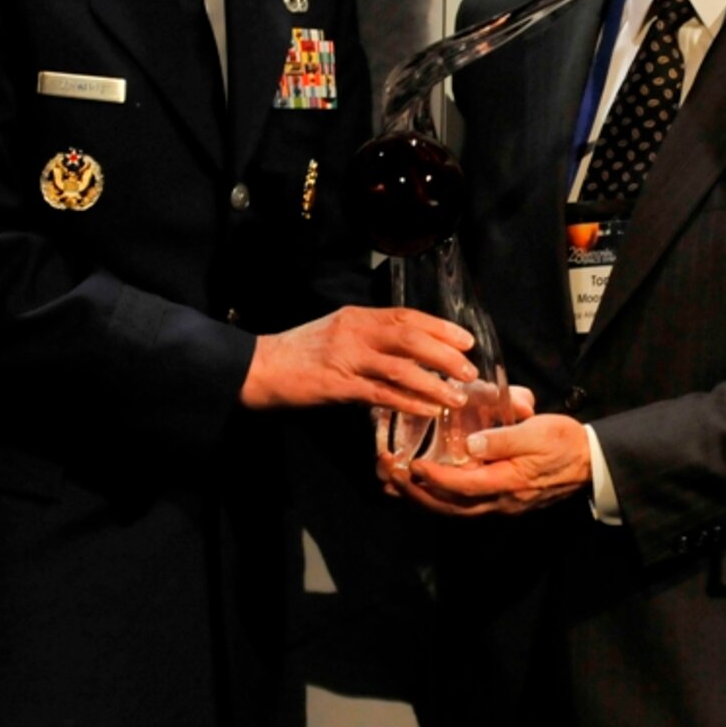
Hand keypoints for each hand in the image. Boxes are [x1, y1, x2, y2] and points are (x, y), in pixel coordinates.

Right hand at [240, 306, 475, 412]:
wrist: (256, 368)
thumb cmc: (299, 354)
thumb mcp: (337, 334)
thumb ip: (369, 338)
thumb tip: (408, 351)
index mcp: (357, 317)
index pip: (407, 316)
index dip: (440, 327)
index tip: (466, 340)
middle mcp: (355, 332)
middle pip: (411, 337)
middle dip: (445, 354)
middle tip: (469, 370)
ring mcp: (346, 358)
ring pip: (401, 367)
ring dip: (434, 382)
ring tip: (457, 396)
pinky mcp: (338, 385)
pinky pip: (382, 394)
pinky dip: (409, 402)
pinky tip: (428, 410)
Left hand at [392, 412, 592, 514]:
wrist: (591, 463)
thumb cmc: (564, 442)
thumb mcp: (537, 432)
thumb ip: (503, 439)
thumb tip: (471, 444)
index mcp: (508, 483)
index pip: (463, 486)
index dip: (434, 477)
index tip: (411, 464)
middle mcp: (500, 501)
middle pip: (449, 506)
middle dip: (416, 493)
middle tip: (389, 475)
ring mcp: (500, 505)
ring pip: (453, 510)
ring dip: (422, 499)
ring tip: (395, 484)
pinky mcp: (500, 502)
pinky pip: (462, 507)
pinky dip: (438, 499)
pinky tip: (423, 488)